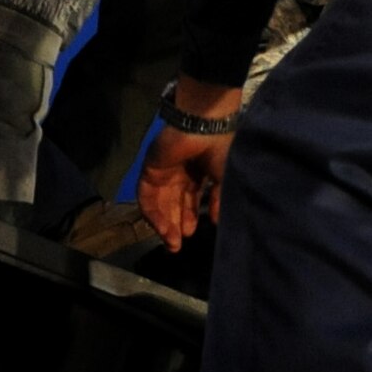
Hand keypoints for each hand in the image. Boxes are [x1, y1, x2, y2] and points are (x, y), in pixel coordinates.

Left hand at [136, 78, 242, 251]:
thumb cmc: (219, 147)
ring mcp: (163, 171)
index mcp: (198, 171)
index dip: (190, 217)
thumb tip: (217, 221)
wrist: (203, 125)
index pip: (190, 198)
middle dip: (175, 225)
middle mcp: (179, 172)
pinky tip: (162, 229)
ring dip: (164, 224)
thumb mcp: (224, 178)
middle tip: (177, 246)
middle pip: (173, 204)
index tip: (191, 235)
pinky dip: (152, 214)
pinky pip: (146, 197)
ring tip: (171, 243)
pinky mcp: (150, 170)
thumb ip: (218, 199)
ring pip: (160, 203)